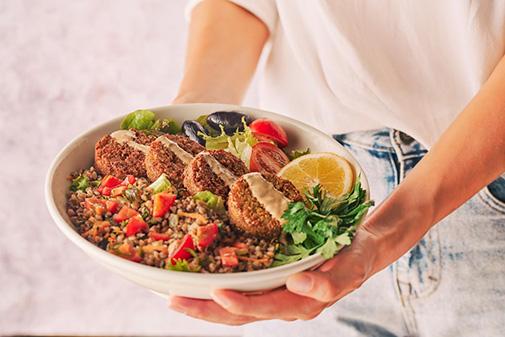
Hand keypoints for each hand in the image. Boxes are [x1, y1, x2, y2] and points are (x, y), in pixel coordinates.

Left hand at [169, 228, 376, 324]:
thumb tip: (297, 286)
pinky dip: (218, 290)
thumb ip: (330, 281)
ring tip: (174, 295)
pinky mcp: (272, 283)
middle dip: (206, 310)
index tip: (216, 292)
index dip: (241, 304)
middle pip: (241, 314)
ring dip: (205, 303)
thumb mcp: (352, 265)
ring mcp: (276, 295)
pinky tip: (200, 282)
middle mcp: (285, 303)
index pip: (265, 308)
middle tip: (173, 300)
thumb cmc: (357, 254)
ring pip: (236, 308)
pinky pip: (242, 291)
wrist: (361, 247)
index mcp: (303, 303)